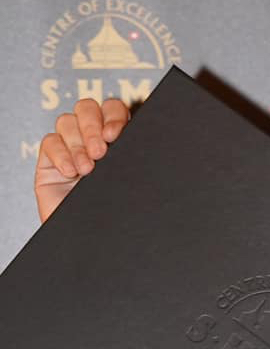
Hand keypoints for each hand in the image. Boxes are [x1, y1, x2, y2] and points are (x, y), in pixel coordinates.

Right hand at [34, 97, 130, 223]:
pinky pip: (50, 142)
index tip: (115, 135)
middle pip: (87, 107)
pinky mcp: (49, 161)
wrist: (86, 241)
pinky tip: (70, 173)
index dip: (113, 116)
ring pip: (66, 121)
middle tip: (100, 152)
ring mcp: (68, 148)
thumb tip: (142, 141)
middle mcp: (91, 139)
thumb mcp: (127, 185)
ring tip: (86, 170)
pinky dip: (60, 154)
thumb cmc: (113, 216)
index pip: (112, 110)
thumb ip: (131, 161)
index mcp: (115, 140)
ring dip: (77, 144)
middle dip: (92, 126)